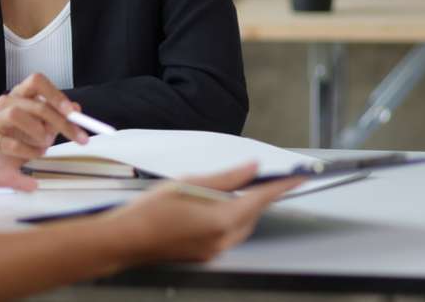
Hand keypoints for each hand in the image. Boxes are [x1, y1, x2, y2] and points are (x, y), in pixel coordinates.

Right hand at [0, 73, 89, 165]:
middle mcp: (7, 101)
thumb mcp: (44, 123)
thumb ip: (59, 115)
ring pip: (16, 115)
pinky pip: (10, 143)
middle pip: (35, 104)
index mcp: (22, 93)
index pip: (37, 81)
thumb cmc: (20, 134)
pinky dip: (29, 151)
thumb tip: (76, 109)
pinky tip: (36, 153)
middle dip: (59, 122)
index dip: (55, 95)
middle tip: (76, 137)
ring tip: (46, 144)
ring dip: (38, 132)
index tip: (72, 112)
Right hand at [104, 163, 304, 263]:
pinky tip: (213, 206)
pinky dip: (228, 219)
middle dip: (257, 196)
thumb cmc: (151, 210)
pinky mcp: (205, 255)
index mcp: (222, 220)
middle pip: (253, 214)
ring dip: (242, 208)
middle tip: (257, 177)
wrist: (127, 239)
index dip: (280, 186)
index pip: (261, 199)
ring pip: (241, 225)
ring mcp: (215, 251)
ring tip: (229, 189)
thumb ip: (226, 177)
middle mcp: (223, 240)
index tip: (298, 176)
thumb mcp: (189, 182)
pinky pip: (228, 234)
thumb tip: (251, 169)